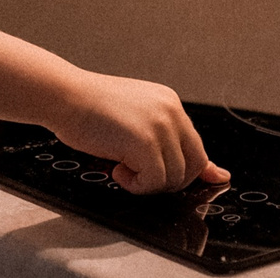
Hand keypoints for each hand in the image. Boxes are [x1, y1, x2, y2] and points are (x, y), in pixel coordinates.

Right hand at [47, 72, 227, 194]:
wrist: (64, 95)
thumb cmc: (89, 107)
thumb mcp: (134, 118)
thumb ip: (165, 139)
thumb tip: (212, 171)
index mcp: (169, 102)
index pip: (196, 144)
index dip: (197, 168)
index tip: (215, 179)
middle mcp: (171, 111)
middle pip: (194, 163)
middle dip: (171, 180)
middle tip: (140, 175)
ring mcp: (161, 126)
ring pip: (174, 177)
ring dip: (147, 182)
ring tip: (121, 166)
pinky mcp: (146, 143)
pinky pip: (154, 181)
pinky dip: (135, 184)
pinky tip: (116, 168)